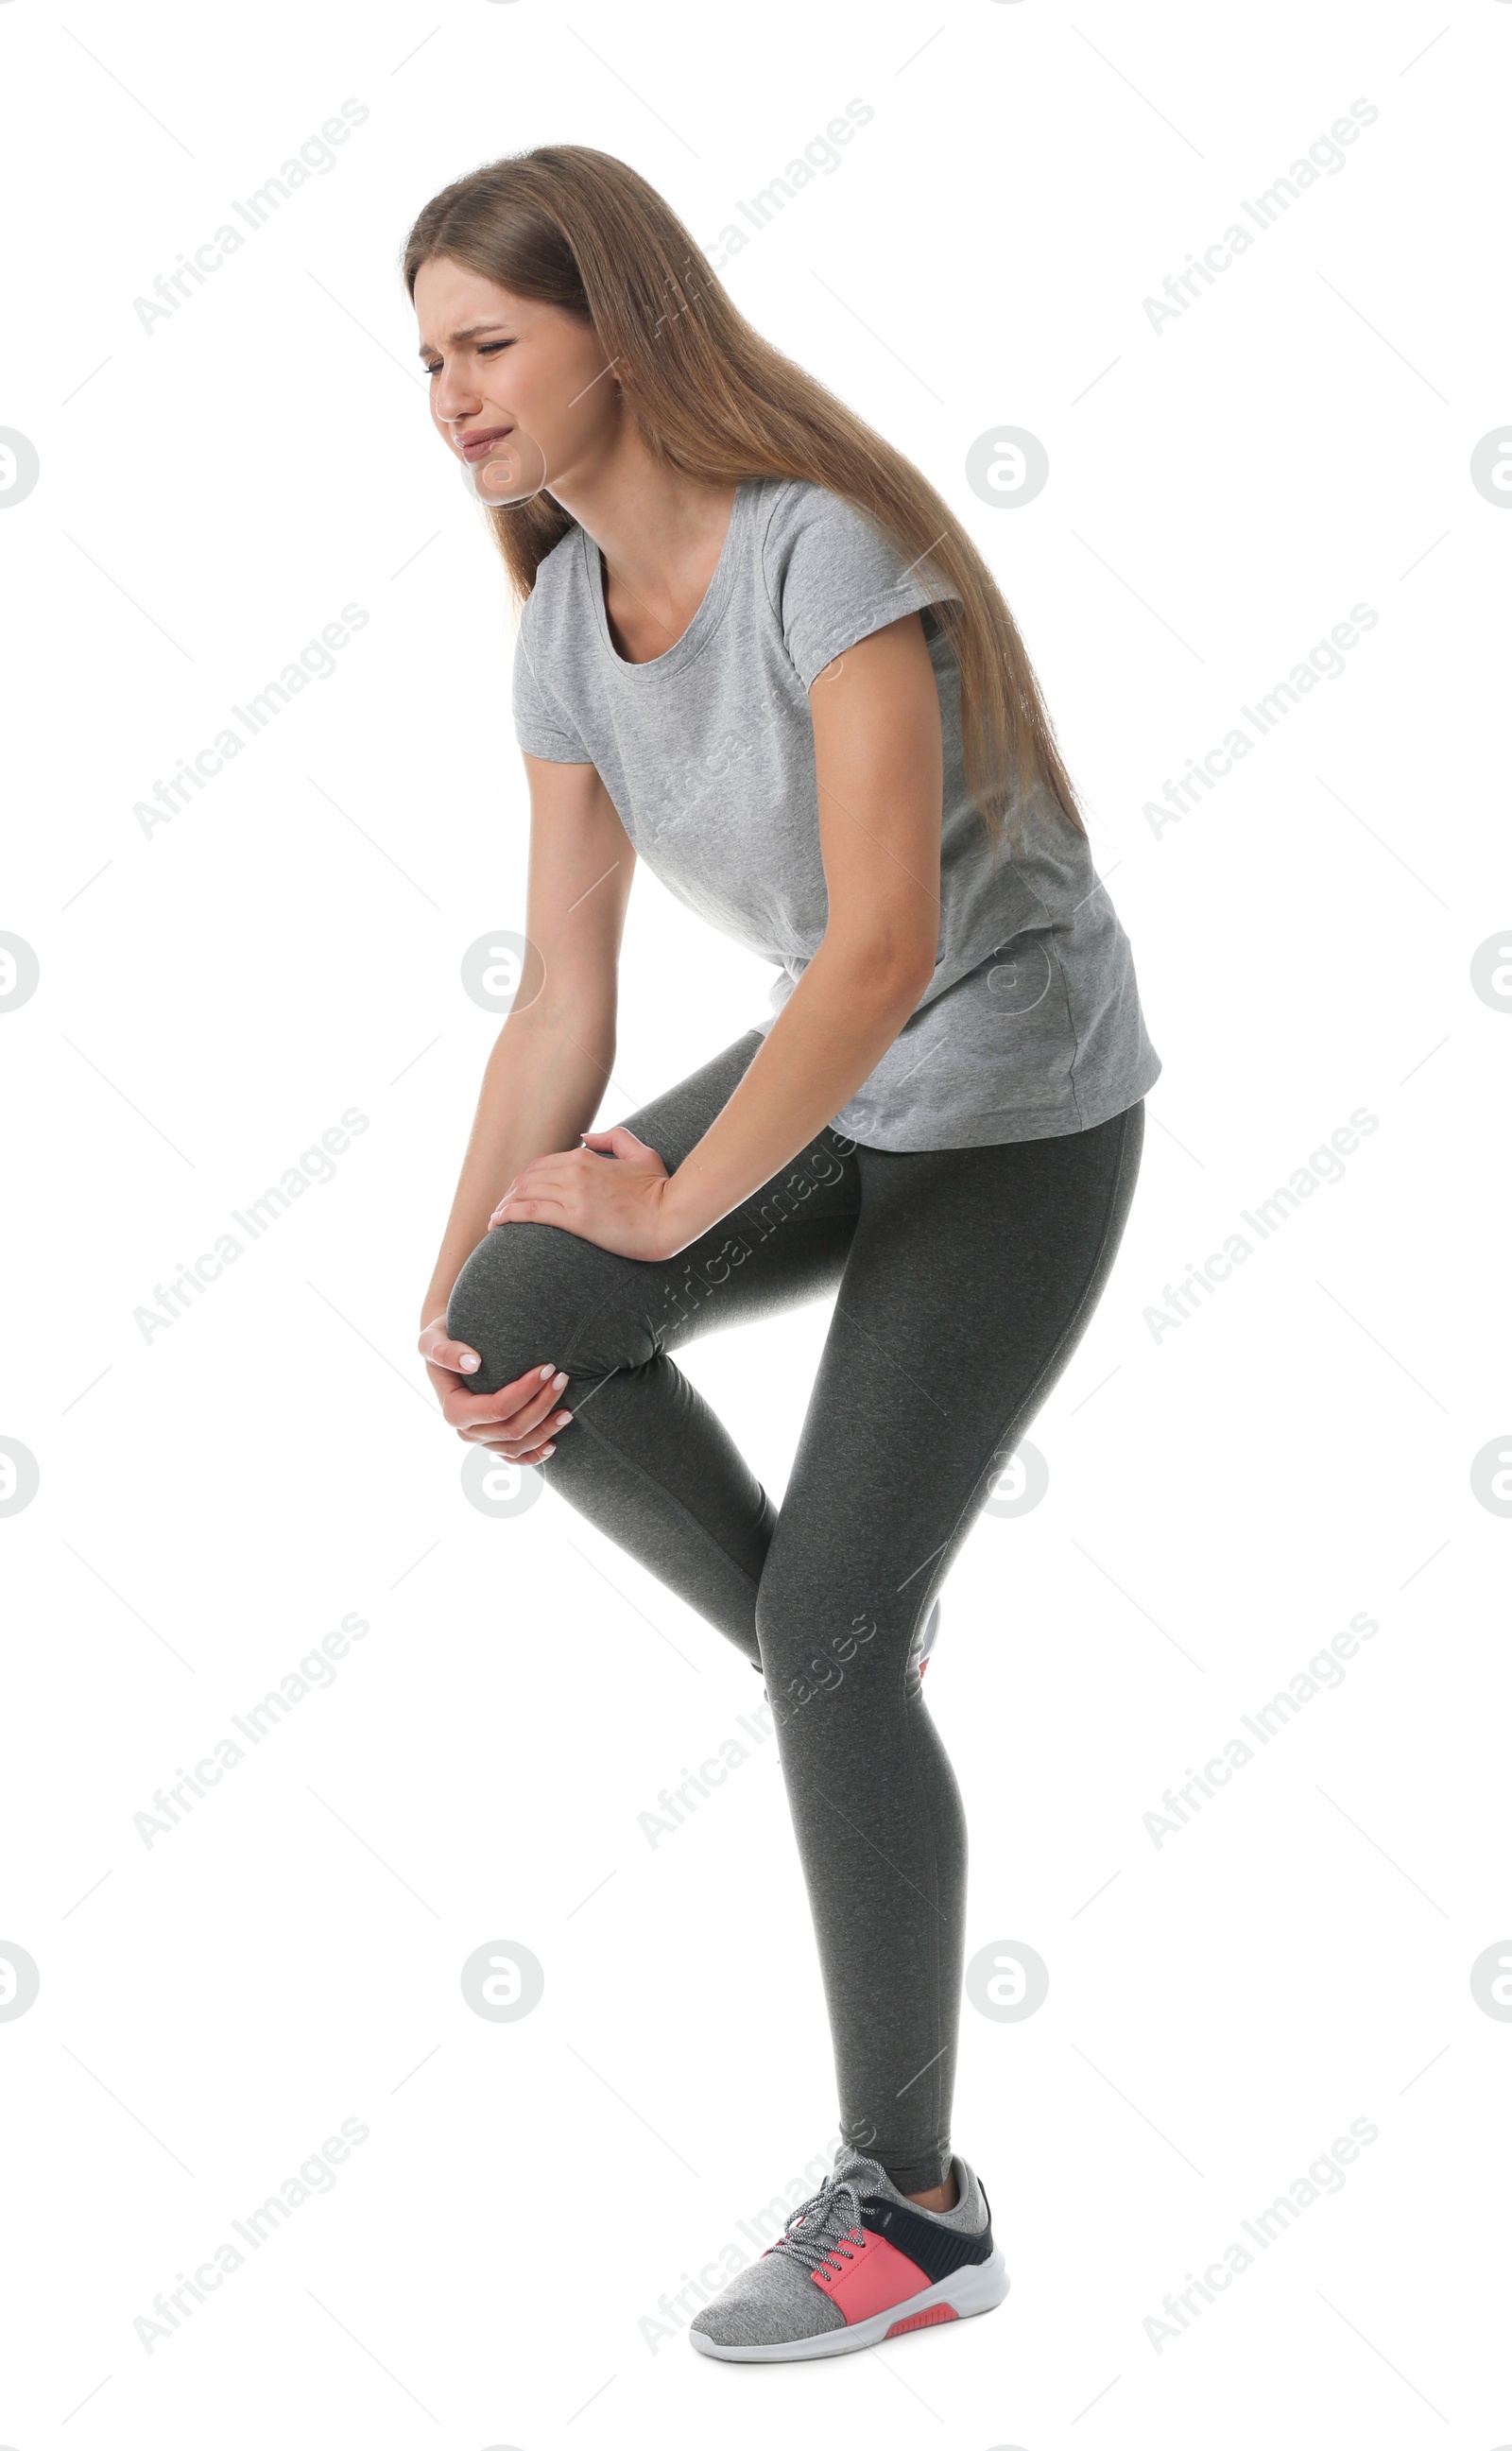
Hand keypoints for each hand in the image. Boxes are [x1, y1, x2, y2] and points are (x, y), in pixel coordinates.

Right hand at [417, 1318, 571, 1464]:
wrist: (446, 1350)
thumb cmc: (442, 1340)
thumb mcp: (432, 1339)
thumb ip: (445, 1351)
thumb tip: (473, 1363)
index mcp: (454, 1410)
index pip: (497, 1408)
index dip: (525, 1392)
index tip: (547, 1368)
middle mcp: (467, 1431)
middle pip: (513, 1429)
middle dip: (542, 1406)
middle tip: (562, 1379)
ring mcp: (481, 1440)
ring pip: (519, 1445)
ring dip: (546, 1430)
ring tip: (568, 1410)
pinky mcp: (493, 1441)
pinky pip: (515, 1457)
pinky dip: (534, 1455)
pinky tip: (553, 1445)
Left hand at [486, 1125, 675, 1261]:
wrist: (672, 1216)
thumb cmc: (661, 1189)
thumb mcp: (641, 1154)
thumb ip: (614, 1138)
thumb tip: (586, 1137)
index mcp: (586, 1157)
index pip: (542, 1165)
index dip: (524, 1180)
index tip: (517, 1193)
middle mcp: (575, 1171)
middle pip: (527, 1178)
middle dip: (509, 1193)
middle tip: (501, 1208)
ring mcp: (574, 1193)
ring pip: (523, 1194)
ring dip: (503, 1205)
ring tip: (495, 1219)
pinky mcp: (574, 1218)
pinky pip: (529, 1212)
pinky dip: (508, 1215)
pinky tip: (498, 1222)